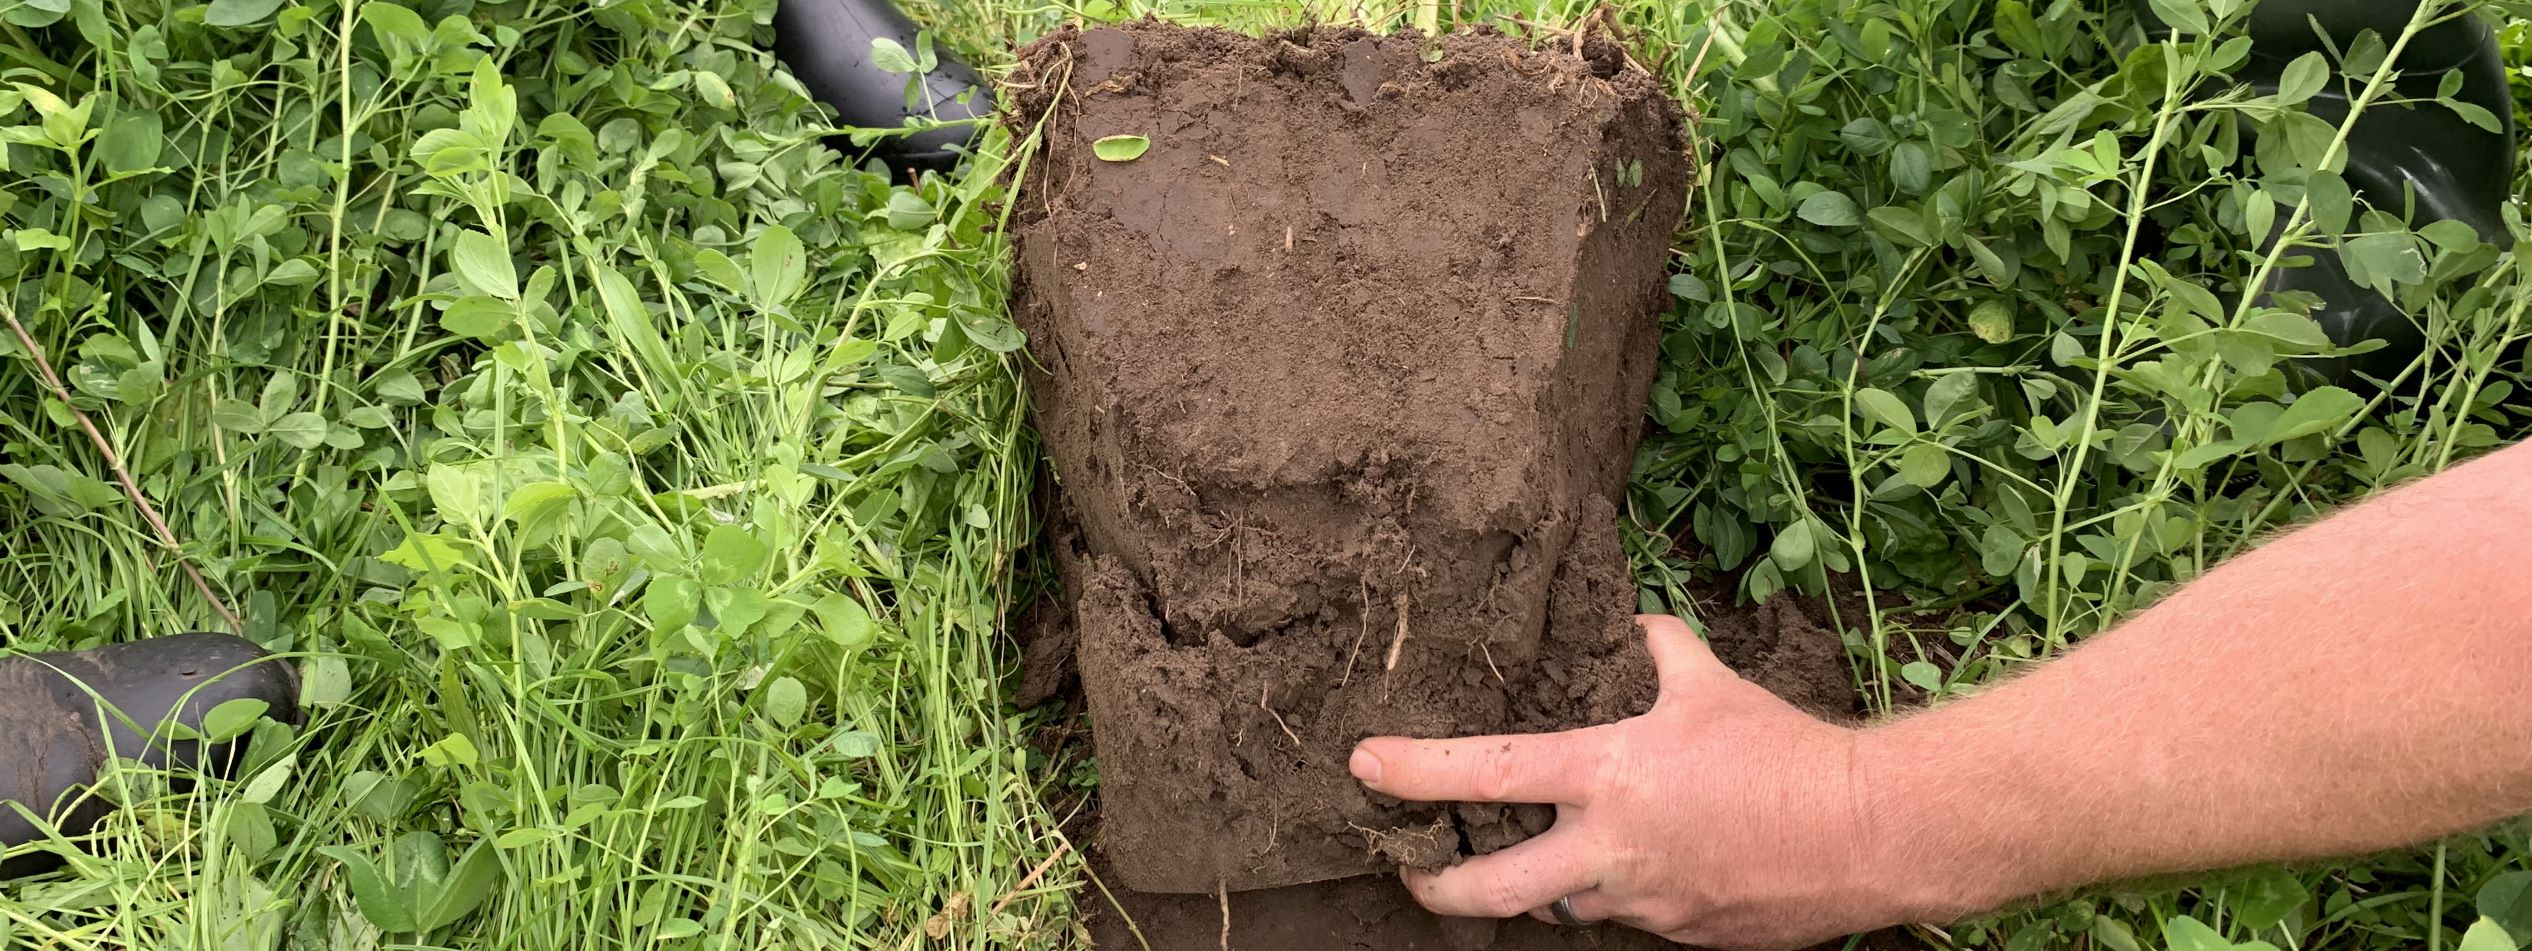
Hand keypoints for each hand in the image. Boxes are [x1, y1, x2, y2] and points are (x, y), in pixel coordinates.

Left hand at [1348, 615, 1914, 949]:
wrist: (1866, 836)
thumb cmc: (1785, 753)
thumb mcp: (1711, 684)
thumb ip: (1659, 648)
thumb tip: (1634, 619)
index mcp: (1607, 776)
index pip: (1486, 772)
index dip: (1414, 771)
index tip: (1364, 766)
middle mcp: (1609, 849)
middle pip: (1490, 891)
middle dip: (1435, 888)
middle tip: (1410, 873)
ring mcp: (1641, 902)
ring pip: (1557, 909)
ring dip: (1536, 889)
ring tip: (1522, 863)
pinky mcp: (1676, 934)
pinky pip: (1621, 918)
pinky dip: (1610, 894)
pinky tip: (1629, 868)